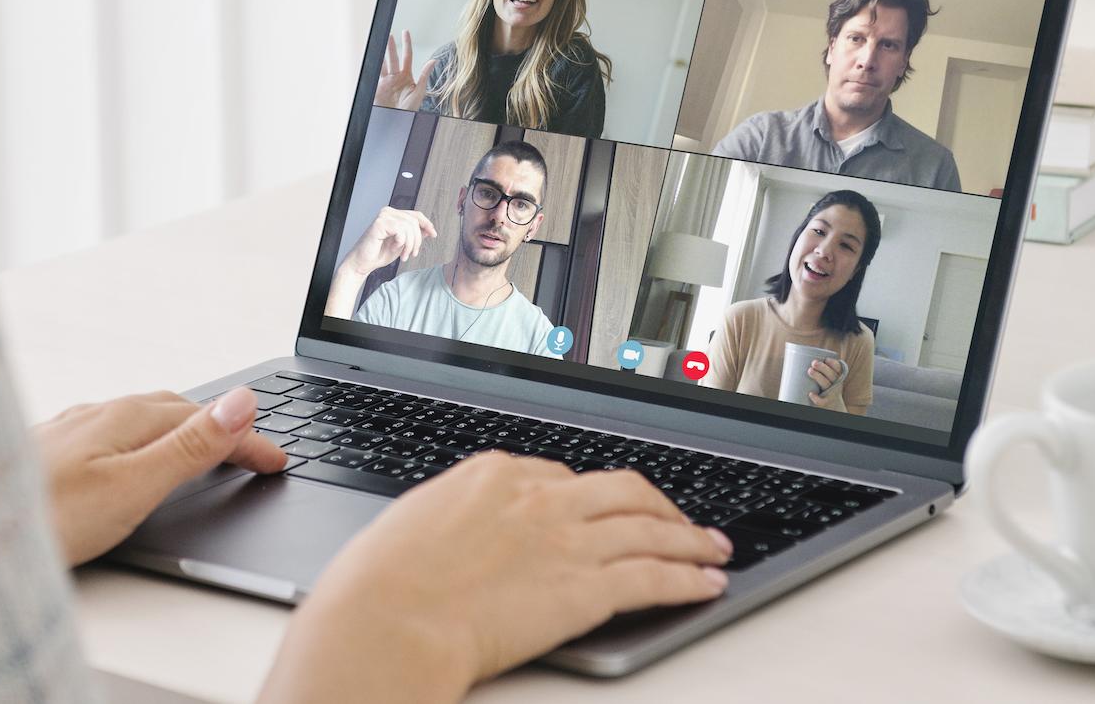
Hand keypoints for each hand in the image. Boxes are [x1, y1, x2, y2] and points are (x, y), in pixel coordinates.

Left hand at [33, 388, 285, 565]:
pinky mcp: (46, 450)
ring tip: (203, 448)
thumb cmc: (43, 519)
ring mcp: (68, 429)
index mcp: (127, 416)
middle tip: (252, 454)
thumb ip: (191, 445)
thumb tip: (242, 401)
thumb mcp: (134, 487)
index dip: (249, 440)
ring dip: (180, 429)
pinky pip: (110, 433)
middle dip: (220, 427)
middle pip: (176, 410)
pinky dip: (142, 441)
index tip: (277, 460)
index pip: (209, 419)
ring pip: (139, 419)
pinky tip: (128, 459)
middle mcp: (97, 412)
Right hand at [260, 453, 731, 703]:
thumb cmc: (380, 582)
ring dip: (690, 538)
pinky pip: (654, 576)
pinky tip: (706, 583)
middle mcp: (540, 497)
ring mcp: (567, 540)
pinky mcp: (586, 589)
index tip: (604, 511)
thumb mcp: (413, 523)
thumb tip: (462, 529)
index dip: (591, 497)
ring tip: (714, 547)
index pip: (561, 476)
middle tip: (678, 518)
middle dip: (657, 504)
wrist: (387, 620)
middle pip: (621, 489)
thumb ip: (455, 518)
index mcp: (494, 474)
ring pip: (650, 527)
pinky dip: (688, 578)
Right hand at [342, 206, 436, 276]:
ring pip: (409, 227)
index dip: (427, 224)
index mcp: (393, 215)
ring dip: (410, 245)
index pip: (416, 215)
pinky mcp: (379, 223)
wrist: (363, 263)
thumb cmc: (379, 253)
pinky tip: (393, 248)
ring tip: (404, 255)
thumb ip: (414, 235)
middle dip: (417, 241)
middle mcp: (388, 212)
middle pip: (415, 221)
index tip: (434, 234)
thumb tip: (429, 229)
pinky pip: (400, 231)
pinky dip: (401, 243)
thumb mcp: (403, 244)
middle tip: (412, 254)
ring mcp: (383, 216)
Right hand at [374, 30, 435, 109]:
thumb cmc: (410, 111)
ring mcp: (386, 82)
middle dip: (391, 45)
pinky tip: (372, 58)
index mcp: (407, 77)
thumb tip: (433, 61)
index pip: (407, 56)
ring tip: (379, 42)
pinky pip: (374, 74)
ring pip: (383, 63)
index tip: (405, 32)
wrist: (398, 123)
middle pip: (393, 57)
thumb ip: (425, 76)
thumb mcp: (419, 93)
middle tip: (389, 34)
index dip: (406, 44)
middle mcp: (396, 78)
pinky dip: (372, 65)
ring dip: (381, 53)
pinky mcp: (377, 88)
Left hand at [807, 357, 846, 410]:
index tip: (826, 359)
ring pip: (826, 384)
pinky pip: (822, 401)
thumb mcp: (826, 378)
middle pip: (831, 375)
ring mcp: (831, 393)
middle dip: (823, 368)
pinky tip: (811, 394)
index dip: (833, 363)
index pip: (838, 368)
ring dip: (818, 377)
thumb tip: (795, 359)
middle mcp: (835, 384)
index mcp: (836, 377)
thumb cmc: (824, 387)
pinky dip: (817, 398)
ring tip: (810, 371)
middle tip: (814, 363)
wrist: (832, 405)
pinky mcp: (826, 402)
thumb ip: (816, 369)